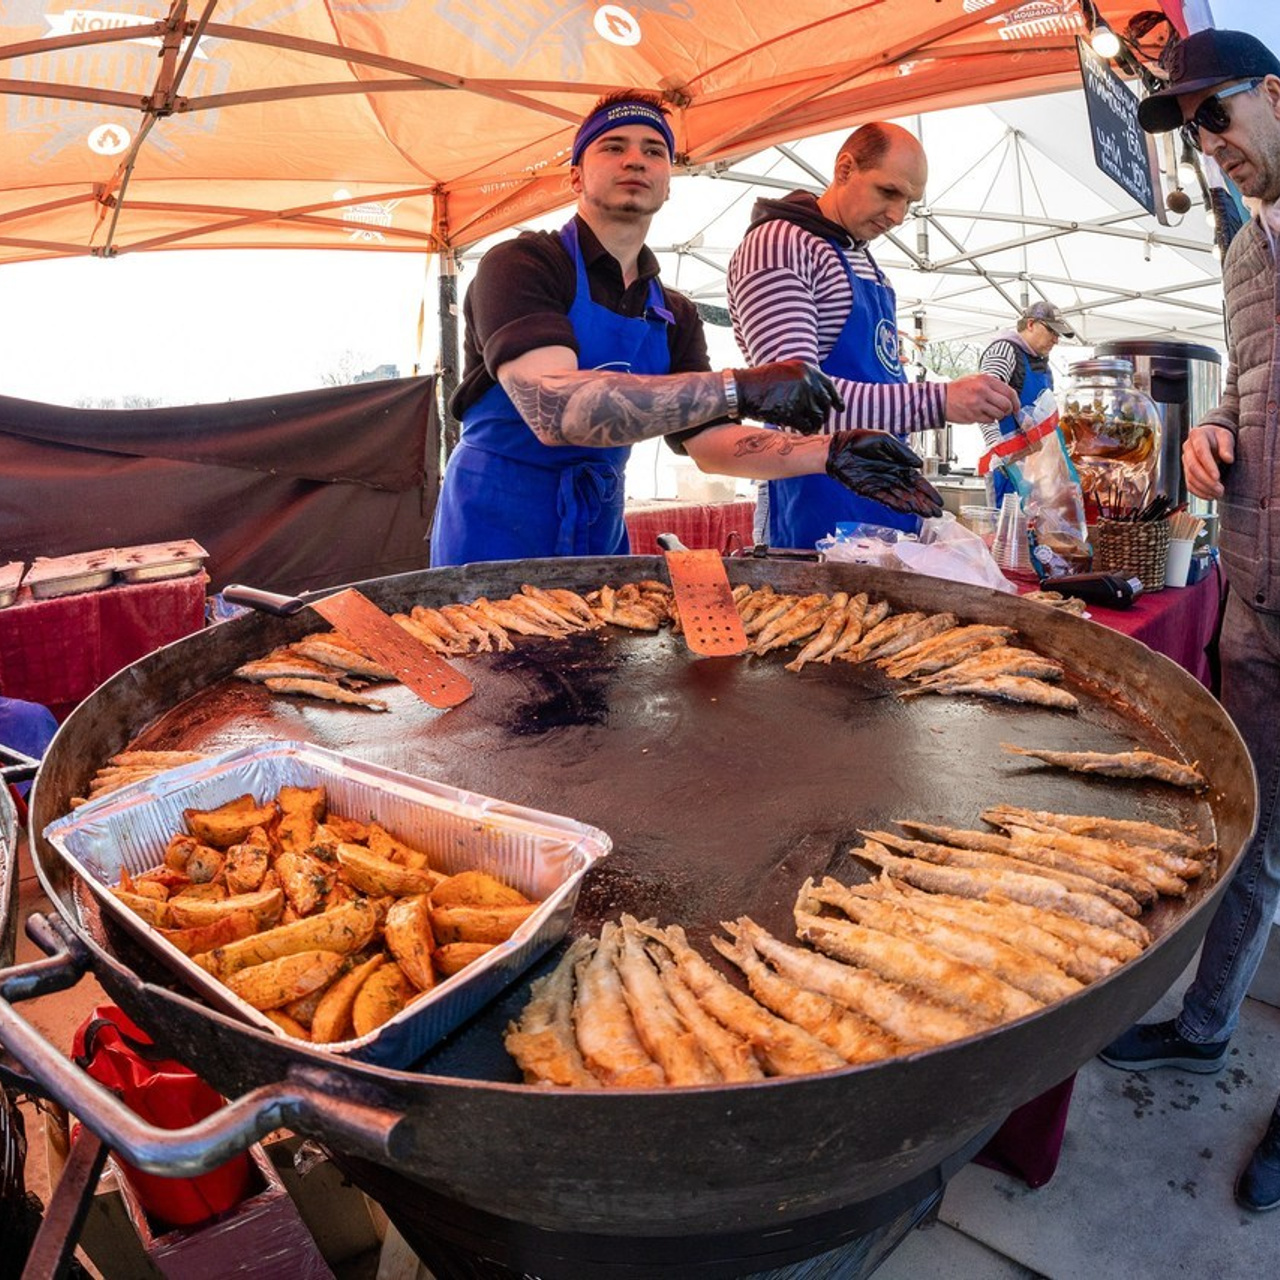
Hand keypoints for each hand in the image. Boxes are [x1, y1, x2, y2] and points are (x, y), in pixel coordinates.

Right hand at [733, 360, 844, 433]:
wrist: (741, 389)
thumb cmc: (759, 382)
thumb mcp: (785, 371)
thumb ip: (802, 379)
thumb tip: (816, 394)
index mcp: (806, 369)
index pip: (829, 386)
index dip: (836, 399)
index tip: (840, 408)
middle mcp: (807, 382)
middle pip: (825, 403)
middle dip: (824, 415)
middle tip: (820, 422)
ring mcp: (800, 397)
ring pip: (818, 417)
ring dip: (815, 425)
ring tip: (809, 428)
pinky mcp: (792, 413)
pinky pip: (806, 426)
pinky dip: (805, 431)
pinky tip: (801, 432)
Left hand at [825, 430, 943, 517]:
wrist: (837, 448)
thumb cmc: (858, 440)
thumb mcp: (885, 440)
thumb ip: (903, 452)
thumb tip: (919, 464)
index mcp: (897, 465)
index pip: (917, 481)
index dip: (928, 491)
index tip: (938, 500)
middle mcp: (891, 477)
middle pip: (912, 493)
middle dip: (925, 503)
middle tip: (937, 513)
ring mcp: (880, 485)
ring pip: (901, 498)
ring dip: (914, 507)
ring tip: (926, 514)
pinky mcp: (868, 490)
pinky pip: (885, 500)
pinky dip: (896, 505)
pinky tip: (907, 510)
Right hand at [944, 373, 1019, 423]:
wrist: (940, 399)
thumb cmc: (958, 390)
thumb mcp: (976, 379)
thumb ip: (992, 385)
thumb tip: (1007, 396)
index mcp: (986, 380)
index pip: (1009, 391)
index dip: (1016, 401)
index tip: (1016, 406)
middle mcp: (983, 391)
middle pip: (1006, 404)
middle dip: (1008, 410)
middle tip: (1006, 411)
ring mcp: (978, 404)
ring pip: (999, 414)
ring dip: (998, 416)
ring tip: (991, 412)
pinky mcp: (973, 415)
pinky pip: (989, 420)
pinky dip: (989, 419)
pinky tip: (982, 414)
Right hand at [1182, 424, 1233, 499]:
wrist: (1212, 439)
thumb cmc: (1220, 437)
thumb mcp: (1226, 436)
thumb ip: (1227, 446)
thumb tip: (1228, 459)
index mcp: (1197, 435)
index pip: (1200, 452)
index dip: (1208, 465)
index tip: (1217, 477)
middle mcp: (1188, 448)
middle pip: (1193, 467)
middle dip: (1206, 480)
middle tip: (1220, 489)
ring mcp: (1185, 460)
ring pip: (1190, 478)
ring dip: (1204, 488)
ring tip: (1218, 494)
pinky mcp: (1186, 471)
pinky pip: (1189, 484)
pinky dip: (1199, 492)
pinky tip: (1210, 496)